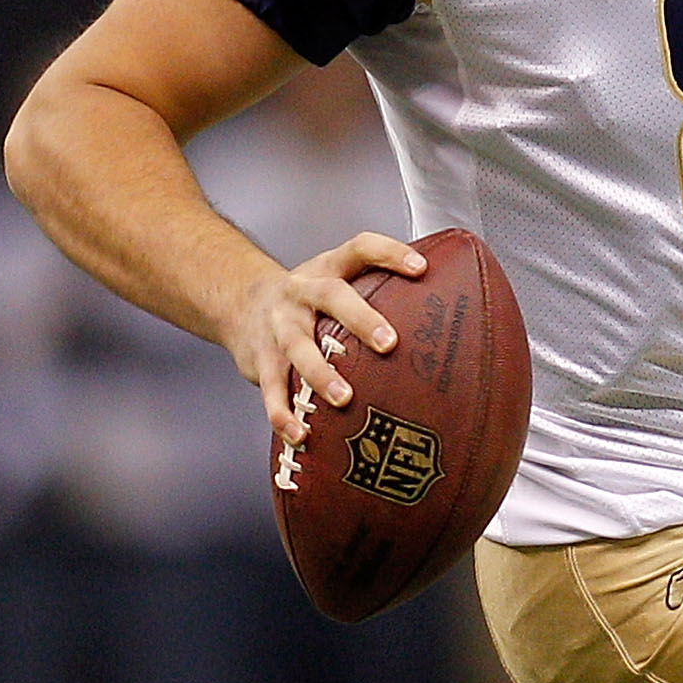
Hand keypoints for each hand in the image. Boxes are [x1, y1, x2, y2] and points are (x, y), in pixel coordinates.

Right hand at [226, 233, 427, 445]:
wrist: (238, 304)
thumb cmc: (307, 302)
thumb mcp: (334, 282)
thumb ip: (374, 292)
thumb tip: (444, 314)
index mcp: (328, 269)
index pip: (361, 248)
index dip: (390, 254)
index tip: (422, 269)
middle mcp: (302, 292)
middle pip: (330, 296)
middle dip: (360, 318)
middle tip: (389, 343)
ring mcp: (279, 326)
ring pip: (298, 346)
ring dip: (320, 373)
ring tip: (344, 398)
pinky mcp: (262, 361)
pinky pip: (272, 389)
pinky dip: (284, 414)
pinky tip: (301, 434)